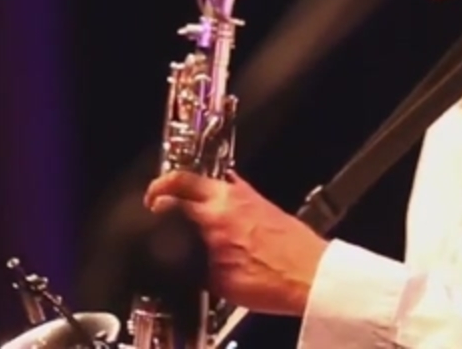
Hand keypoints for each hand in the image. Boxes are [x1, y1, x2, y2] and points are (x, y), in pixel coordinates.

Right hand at [143, 170, 327, 316]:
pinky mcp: (260, 200)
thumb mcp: (220, 284)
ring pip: (208, 182)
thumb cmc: (275, 281)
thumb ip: (195, 266)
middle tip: (157, 197)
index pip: (172, 194)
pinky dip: (216, 193)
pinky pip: (230, 187)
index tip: (148, 206)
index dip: (154, 198)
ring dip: (191, 188)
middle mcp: (229, 199)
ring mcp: (246, 196)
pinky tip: (215, 209)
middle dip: (166, 186)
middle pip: (186, 178)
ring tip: (182, 203)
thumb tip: (179, 263)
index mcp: (214, 217)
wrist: (313, 276)